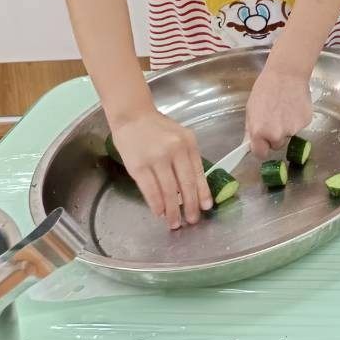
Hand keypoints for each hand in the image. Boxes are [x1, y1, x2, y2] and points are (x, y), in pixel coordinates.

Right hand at [111, 108, 211, 227]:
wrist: (133, 116)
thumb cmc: (158, 128)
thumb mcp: (179, 137)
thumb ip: (187, 158)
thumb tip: (192, 189)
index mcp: (188, 143)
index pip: (198, 173)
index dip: (203, 193)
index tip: (206, 207)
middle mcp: (175, 150)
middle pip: (185, 185)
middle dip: (190, 206)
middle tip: (192, 220)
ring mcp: (156, 158)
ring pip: (168, 192)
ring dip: (172, 211)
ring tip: (174, 223)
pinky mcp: (139, 166)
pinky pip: (151, 191)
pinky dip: (156, 205)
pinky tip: (159, 213)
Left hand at [246, 60, 312, 159]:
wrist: (287, 73)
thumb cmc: (266, 88)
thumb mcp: (251, 109)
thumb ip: (251, 129)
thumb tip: (249, 145)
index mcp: (259, 132)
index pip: (260, 154)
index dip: (261, 148)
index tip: (262, 142)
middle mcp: (276, 134)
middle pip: (276, 145)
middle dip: (274, 136)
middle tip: (274, 118)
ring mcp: (293, 129)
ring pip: (288, 135)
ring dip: (286, 127)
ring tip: (284, 108)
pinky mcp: (305, 122)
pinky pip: (298, 127)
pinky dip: (296, 120)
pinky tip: (293, 105)